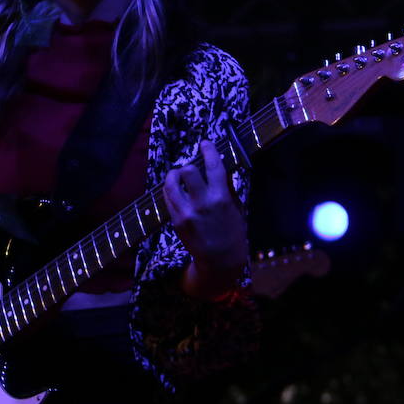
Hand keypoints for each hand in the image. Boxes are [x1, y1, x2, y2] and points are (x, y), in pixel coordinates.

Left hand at [163, 141, 248, 298]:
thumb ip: (227, 186)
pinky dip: (170, 190)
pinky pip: (167, 198)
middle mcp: (202, 203)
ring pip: (171, 183)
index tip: (205, 143)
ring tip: (178, 177)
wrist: (220, 260)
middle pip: (187, 171)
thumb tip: (220, 165)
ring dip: (174, 175)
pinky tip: (175, 191)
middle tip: (190, 169)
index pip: (213, 166)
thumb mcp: (236, 207)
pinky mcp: (175, 221)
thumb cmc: (233, 232)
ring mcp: (186, 213)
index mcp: (221, 198)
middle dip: (188, 166)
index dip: (208, 150)